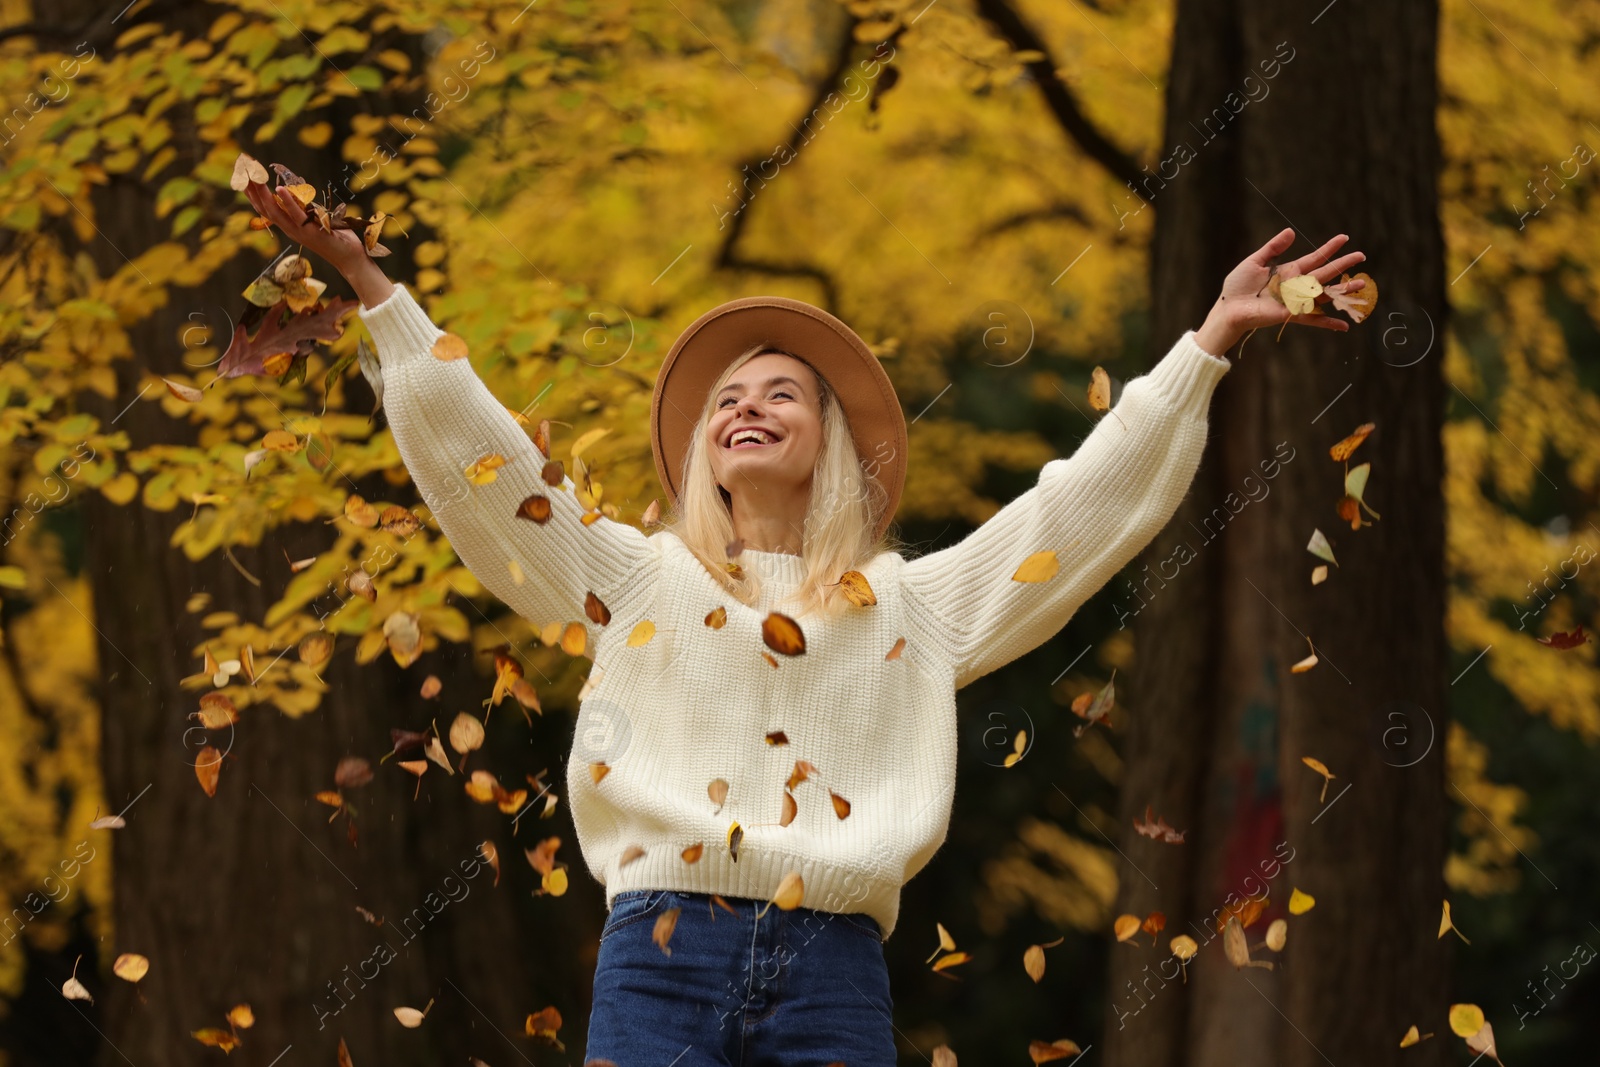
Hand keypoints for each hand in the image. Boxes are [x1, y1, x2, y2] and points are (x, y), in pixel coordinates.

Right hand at [243, 179, 367, 276]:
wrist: (350, 258)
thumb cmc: (337, 237)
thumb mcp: (317, 219)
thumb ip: (306, 208)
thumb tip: (300, 192)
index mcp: (289, 226)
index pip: (265, 210)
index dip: (253, 195)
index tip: (245, 178)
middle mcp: (290, 229)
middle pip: (265, 209)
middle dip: (252, 191)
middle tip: (243, 173)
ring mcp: (299, 231)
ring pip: (275, 212)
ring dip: (263, 194)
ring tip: (254, 179)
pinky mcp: (311, 231)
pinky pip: (296, 215)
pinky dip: (287, 201)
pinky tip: (278, 189)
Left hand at [1194, 228, 1367, 355]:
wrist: (1228, 308)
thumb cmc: (1238, 286)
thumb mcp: (1255, 261)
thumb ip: (1273, 248)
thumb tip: (1291, 231)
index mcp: (1289, 271)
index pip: (1314, 258)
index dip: (1329, 248)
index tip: (1344, 238)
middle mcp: (1296, 285)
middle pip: (1325, 274)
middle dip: (1343, 265)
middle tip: (1362, 256)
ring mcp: (1295, 301)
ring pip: (1324, 294)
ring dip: (1342, 290)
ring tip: (1360, 284)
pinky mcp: (1289, 315)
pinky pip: (1312, 319)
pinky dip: (1327, 323)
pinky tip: (1344, 327)